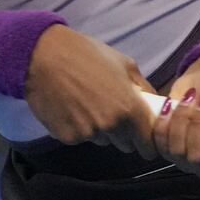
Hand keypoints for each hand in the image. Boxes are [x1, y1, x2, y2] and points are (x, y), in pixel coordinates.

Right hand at [24, 26, 157, 157]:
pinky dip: (78, 128)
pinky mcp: (68, 137)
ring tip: (87, 104)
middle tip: (111, 113)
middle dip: (123, 134)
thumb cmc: (86, 55)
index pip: (147, 144)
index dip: (147, 143)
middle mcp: (111, 126)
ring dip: (100, 130)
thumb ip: (143, 87)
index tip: (143, 139)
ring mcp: (88, 134)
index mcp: (129, 108)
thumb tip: (155, 102)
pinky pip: (80, 138)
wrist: (44, 56)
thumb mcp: (123, 63)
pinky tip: (70, 108)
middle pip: (125, 145)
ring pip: (102, 140)